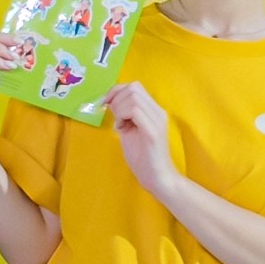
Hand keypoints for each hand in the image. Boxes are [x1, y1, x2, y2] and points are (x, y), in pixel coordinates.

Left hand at [106, 80, 179, 198]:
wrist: (157, 177)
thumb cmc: (143, 158)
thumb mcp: (130, 130)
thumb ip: (124, 115)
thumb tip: (112, 102)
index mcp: (154, 110)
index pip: (135, 86)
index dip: (117, 90)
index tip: (106, 103)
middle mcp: (158, 112)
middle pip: (133, 88)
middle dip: (116, 98)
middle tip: (113, 116)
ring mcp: (157, 120)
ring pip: (133, 97)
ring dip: (119, 109)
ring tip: (120, 125)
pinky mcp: (153, 131)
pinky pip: (135, 111)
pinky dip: (122, 116)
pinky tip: (121, 129)